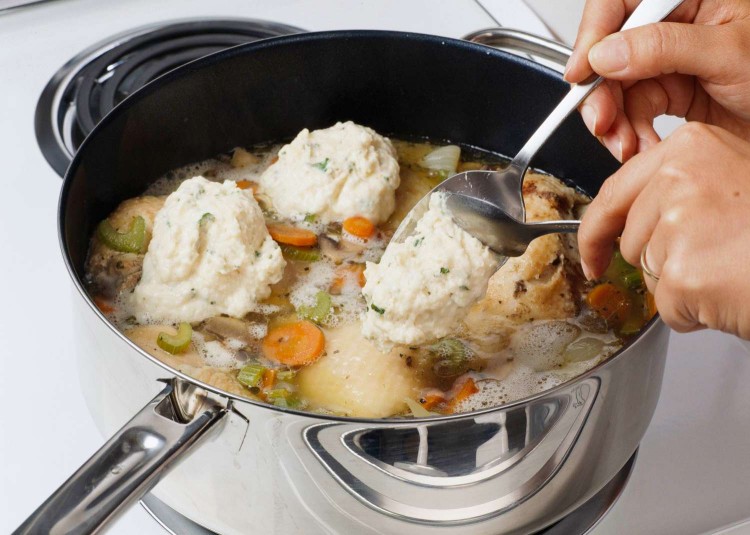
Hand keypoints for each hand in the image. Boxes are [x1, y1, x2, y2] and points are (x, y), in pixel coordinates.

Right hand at [566, 0, 749, 161]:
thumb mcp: (729, 52)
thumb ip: (664, 47)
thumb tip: (607, 53)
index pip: (620, 3)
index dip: (592, 36)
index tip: (581, 73)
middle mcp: (674, 24)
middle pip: (610, 51)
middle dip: (602, 94)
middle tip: (603, 123)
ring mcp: (668, 59)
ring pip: (616, 87)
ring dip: (615, 123)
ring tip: (627, 146)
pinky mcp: (669, 90)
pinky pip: (632, 110)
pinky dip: (631, 134)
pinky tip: (643, 147)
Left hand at [578, 122, 749, 336]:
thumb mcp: (733, 180)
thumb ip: (680, 188)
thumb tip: (632, 219)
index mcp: (689, 148)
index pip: (614, 194)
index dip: (596, 231)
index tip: (591, 253)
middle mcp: (678, 179)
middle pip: (631, 239)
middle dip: (661, 261)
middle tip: (713, 258)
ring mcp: (678, 225)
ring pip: (649, 274)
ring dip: (682, 285)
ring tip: (731, 270)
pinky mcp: (684, 273)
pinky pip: (667, 307)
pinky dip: (694, 313)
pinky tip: (729, 294)